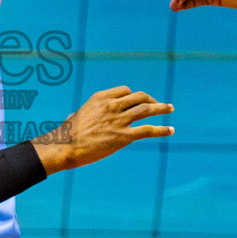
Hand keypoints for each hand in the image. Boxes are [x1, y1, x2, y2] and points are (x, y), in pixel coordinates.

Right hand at [33, 86, 172, 173]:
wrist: (65, 146)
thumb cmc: (67, 134)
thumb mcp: (77, 116)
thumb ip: (82, 113)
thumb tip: (73, 116)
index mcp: (101, 98)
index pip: (125, 91)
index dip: (135, 96)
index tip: (140, 101)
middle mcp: (112, 106)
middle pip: (139, 97)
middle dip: (151, 99)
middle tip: (159, 104)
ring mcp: (119, 120)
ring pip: (147, 109)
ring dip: (161, 108)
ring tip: (170, 108)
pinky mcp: (124, 137)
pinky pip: (148, 130)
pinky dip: (162, 129)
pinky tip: (171, 130)